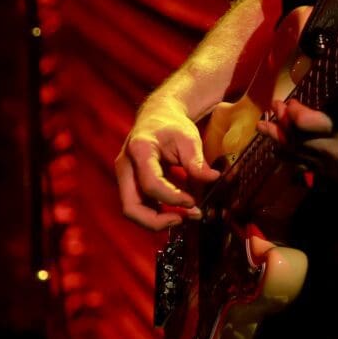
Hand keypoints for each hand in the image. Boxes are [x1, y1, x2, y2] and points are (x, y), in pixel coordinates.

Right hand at [115, 98, 219, 229]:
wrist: (157, 116)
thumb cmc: (172, 125)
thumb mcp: (189, 138)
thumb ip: (197, 161)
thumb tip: (212, 179)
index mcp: (139, 150)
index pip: (151, 184)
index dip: (172, 198)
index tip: (193, 202)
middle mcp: (125, 167)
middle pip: (131, 207)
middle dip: (157, 221)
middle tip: (183, 220)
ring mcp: (125, 177)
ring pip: (133, 211)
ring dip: (158, 220)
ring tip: (187, 216)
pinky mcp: (130, 185)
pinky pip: (140, 206)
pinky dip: (158, 213)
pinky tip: (180, 210)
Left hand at [257, 76, 337, 181]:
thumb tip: (334, 71)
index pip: (307, 122)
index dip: (292, 112)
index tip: (287, 102)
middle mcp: (337, 152)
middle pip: (296, 142)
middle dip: (279, 126)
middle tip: (271, 112)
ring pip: (298, 158)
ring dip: (279, 143)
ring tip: (265, 130)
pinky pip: (309, 168)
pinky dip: (294, 157)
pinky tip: (284, 148)